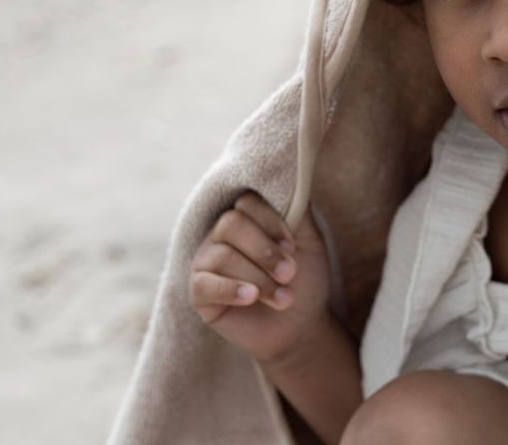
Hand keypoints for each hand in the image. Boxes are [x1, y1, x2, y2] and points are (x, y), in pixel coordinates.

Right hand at [188, 190, 331, 364]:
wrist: (299, 325)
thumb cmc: (304, 279)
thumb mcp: (309, 243)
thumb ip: (298, 213)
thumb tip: (292, 181)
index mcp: (248, 218)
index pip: (247, 202)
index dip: (271, 223)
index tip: (292, 248)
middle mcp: (222, 235)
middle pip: (230, 224)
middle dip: (265, 251)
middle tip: (289, 273)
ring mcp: (206, 262)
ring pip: (223, 256)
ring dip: (259, 278)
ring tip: (283, 298)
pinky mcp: (198, 293)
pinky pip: (205, 284)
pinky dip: (231, 289)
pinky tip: (251, 298)